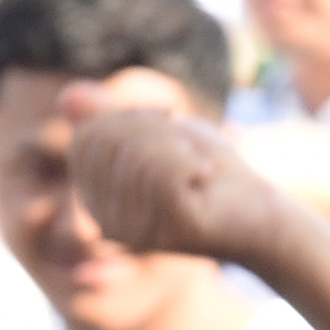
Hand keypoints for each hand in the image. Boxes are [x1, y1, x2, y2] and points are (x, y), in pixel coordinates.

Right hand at [71, 104, 302, 269]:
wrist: (261, 214)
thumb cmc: (207, 170)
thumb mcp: (155, 131)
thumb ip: (110, 115)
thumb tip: (68, 97)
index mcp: (96, 198)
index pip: (86, 137)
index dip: (130, 118)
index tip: (166, 128)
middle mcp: (106, 221)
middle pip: (108, 142)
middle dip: (154, 129)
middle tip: (186, 149)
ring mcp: (134, 232)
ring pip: (136, 154)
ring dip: (177, 146)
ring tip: (198, 168)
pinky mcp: (166, 233)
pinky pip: (163, 172)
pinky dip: (191, 162)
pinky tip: (205, 181)